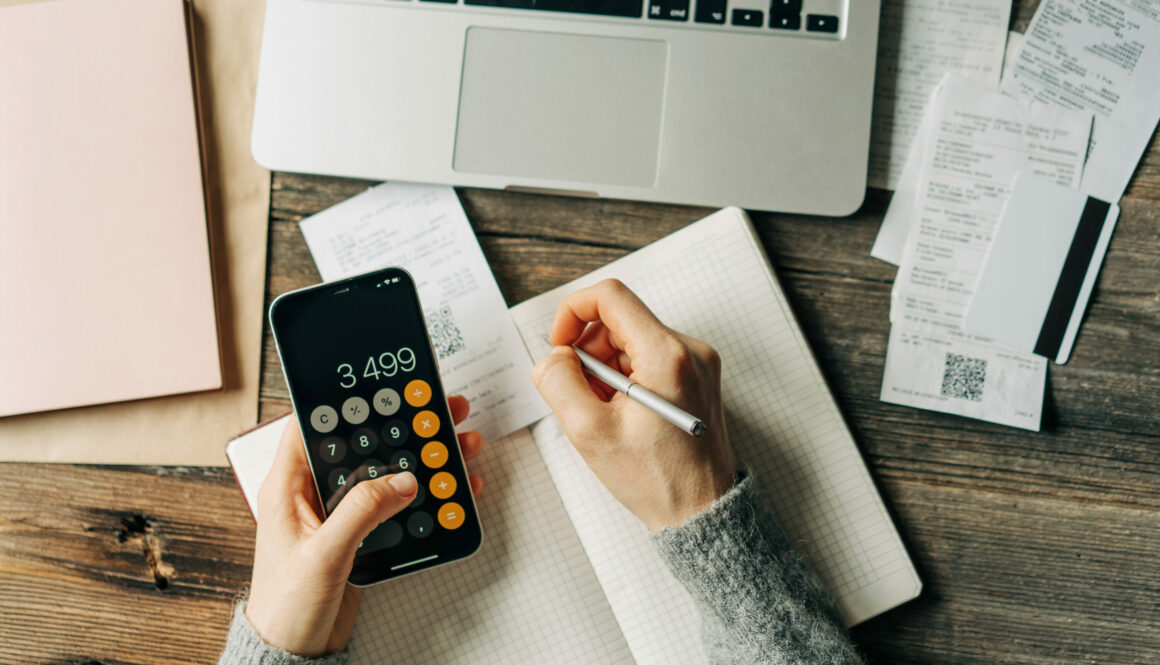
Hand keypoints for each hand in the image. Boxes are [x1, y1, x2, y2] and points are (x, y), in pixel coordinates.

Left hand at [245, 395, 484, 656]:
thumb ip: (362, 513)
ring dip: (421, 456)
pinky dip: (425, 492)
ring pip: (385, 470)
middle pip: (362, 443)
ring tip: (456, 441)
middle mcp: (313, 493)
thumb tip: (400, 480)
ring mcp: (339, 512)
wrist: (294, 651)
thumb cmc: (287, 606)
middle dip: (402, 424)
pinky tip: (450, 486)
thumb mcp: (324, 555)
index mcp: (288, 487)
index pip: (314, 425)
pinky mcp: (360, 532)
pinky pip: (396, 502)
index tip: (384, 386)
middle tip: (438, 409)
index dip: (347, 402)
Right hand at [530, 279, 735, 531]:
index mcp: (666, 355)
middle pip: (619, 320)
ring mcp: (697, 363)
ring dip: (604, 369)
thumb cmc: (657, 480)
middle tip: (579, 394)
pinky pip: (648, 359)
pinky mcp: (696, 378)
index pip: (610, 297)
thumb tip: (552, 357)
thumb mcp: (589, 432)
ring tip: (602, 413)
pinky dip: (625, 379)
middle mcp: (688, 350)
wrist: (702, 512)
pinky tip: (621, 415)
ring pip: (631, 340)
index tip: (559, 346)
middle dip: (587, 351)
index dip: (572, 312)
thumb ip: (559, 382)